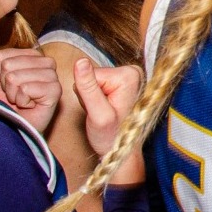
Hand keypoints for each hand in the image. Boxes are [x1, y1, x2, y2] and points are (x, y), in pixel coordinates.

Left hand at [0, 44, 61, 134]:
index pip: (2, 56)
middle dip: (6, 85)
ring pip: (16, 77)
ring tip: (22, 101)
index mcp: (32, 56)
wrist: (18, 129)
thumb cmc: (7, 106)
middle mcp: (46, 63)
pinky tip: (29, 106)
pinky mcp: (55, 90)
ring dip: (13, 94)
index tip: (7, 86)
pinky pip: (25, 89)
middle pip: (9, 65)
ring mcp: (53, 76)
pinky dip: (21, 101)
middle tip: (15, 96)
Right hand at [72, 59, 145, 184]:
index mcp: (129, 75)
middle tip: (100, 111)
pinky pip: (94, 84)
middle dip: (90, 95)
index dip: (88, 93)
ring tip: (102, 111)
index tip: (100, 108)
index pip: (91, 72)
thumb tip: (80, 61)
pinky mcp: (120, 82)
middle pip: (92, 74)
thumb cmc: (111, 136)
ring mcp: (126, 77)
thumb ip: (88, 87)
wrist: (119, 149)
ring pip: (91, 80)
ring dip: (91, 98)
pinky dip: (94, 98)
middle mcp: (131, 72)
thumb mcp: (97, 113)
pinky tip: (103, 108)